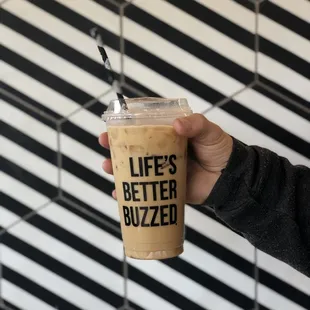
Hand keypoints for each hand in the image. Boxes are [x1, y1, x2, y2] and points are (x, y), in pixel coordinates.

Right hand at [99, 113, 232, 203]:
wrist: (230, 178)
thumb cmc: (220, 149)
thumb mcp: (208, 131)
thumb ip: (195, 124)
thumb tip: (176, 124)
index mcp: (168, 137)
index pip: (143, 129)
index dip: (126, 127)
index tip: (113, 125)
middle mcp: (160, 154)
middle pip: (133, 150)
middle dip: (115, 147)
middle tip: (104, 144)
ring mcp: (160, 173)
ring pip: (134, 170)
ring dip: (117, 169)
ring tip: (107, 167)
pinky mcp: (164, 190)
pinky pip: (143, 192)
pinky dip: (130, 195)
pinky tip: (118, 194)